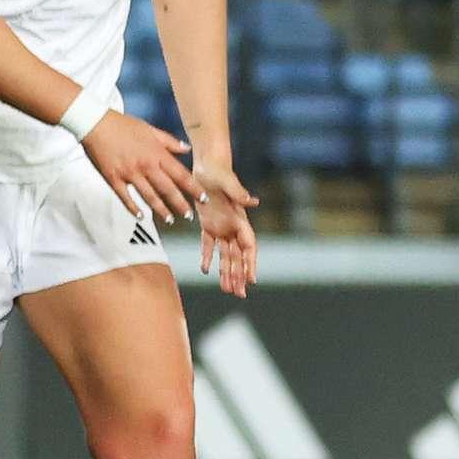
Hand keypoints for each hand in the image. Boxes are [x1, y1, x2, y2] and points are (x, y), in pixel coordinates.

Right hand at [81, 110, 201, 222]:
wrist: (95, 123)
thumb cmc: (123, 124)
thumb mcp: (149, 129)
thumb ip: (169, 141)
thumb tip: (186, 148)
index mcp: (156, 153)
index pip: (180, 174)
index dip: (193, 188)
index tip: (203, 197)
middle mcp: (146, 166)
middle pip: (168, 189)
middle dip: (180, 204)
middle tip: (189, 215)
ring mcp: (129, 174)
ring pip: (149, 197)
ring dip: (161, 210)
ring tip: (169, 220)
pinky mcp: (114, 179)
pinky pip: (126, 197)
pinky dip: (134, 208)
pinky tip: (141, 216)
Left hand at [193, 161, 259, 295]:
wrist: (206, 164)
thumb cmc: (218, 171)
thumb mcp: (227, 181)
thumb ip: (238, 192)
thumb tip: (253, 201)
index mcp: (240, 218)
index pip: (249, 246)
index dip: (251, 263)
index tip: (252, 279)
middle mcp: (233, 225)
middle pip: (238, 255)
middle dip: (239, 275)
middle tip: (239, 294)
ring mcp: (222, 226)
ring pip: (225, 254)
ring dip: (226, 271)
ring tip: (226, 289)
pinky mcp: (209, 223)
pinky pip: (209, 244)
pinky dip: (208, 257)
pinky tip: (205, 270)